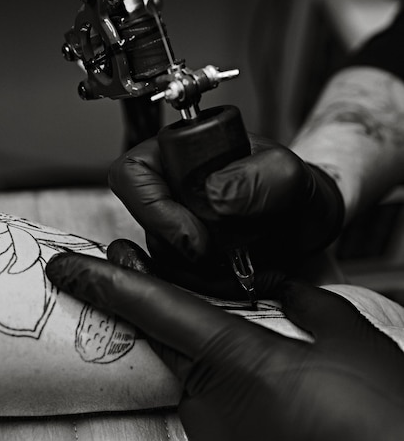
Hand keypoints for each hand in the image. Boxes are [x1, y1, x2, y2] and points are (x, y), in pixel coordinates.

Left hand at [46, 251, 403, 440]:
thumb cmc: (383, 421)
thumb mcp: (352, 341)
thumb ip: (308, 305)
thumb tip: (283, 286)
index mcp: (236, 359)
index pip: (153, 310)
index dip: (105, 283)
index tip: (64, 268)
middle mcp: (208, 408)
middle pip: (183, 362)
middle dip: (202, 351)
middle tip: (255, 362)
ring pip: (204, 410)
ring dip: (234, 402)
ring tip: (295, 415)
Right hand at [108, 134, 343, 296]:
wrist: (306, 222)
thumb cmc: (290, 188)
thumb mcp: (285, 174)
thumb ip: (255, 178)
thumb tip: (214, 195)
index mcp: (177, 154)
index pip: (133, 175)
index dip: (154, 210)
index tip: (197, 237)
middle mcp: (168, 192)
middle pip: (148, 229)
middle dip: (188, 252)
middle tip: (227, 254)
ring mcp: (174, 228)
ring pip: (165, 262)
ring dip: (206, 273)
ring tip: (245, 260)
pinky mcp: (185, 260)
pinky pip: (182, 283)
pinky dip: (213, 287)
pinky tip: (239, 274)